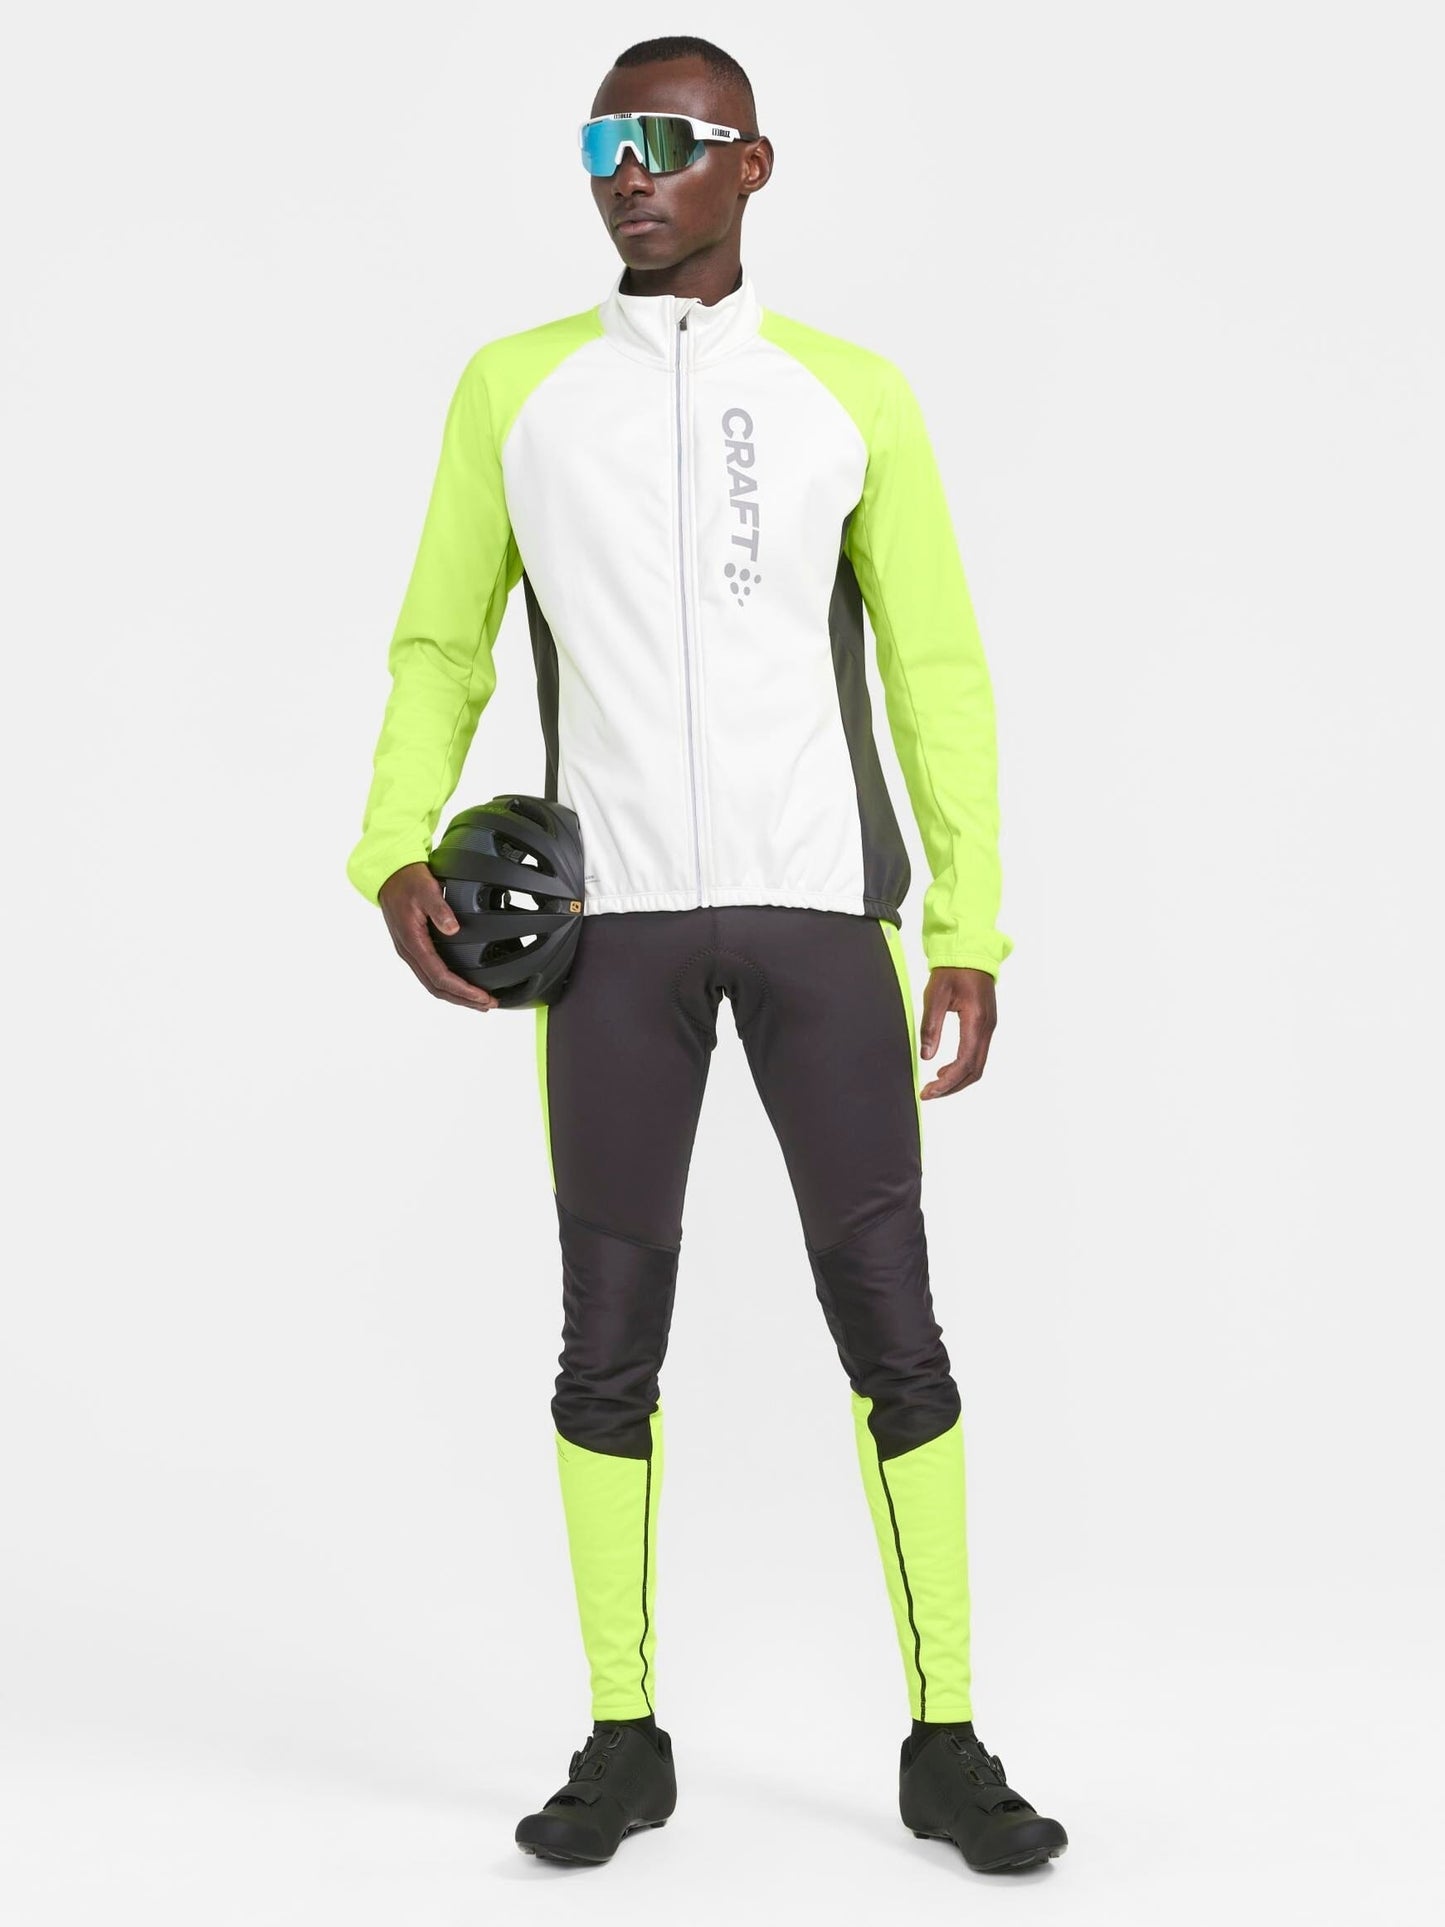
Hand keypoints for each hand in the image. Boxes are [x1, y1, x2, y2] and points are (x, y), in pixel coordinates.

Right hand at [378, 862, 498, 1010]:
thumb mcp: (426, 890)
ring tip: (478, 1001)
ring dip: (456, 995)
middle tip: (487, 1004)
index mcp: (413, 941)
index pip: (439, 976)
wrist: (389, 874)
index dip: (462, 990)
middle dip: (463, 999)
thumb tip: (452, 928)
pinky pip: (430, 974)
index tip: (482, 996)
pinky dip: (447, 985)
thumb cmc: (407, 881)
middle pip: (437, 988)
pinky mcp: (413, 948)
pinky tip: (461, 985)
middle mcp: (410, 952)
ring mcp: (410, 951)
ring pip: (433, 984)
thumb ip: (440, 909)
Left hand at [918, 966, 995, 1097]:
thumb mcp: (935, 996)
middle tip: (929, 1093)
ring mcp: (989, 1028)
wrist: (971, 953)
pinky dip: (963, 1068)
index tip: (928, 1091)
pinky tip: (945, 1070)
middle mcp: (987, 1027)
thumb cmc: (953, 970)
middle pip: (974, 1071)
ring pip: (977, 1065)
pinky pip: (977, 1055)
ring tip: (935, 1084)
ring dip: (957, 1080)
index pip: (964, 1062)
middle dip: (951, 1087)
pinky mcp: (985, 1026)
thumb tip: (926, 1056)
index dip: (946, 1082)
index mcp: (976, 1020)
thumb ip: (931, 1027)